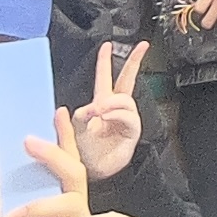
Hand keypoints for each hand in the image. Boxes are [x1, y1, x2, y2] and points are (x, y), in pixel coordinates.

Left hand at [72, 41, 147, 181]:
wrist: (92, 171)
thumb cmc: (82, 151)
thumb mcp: (74, 128)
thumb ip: (80, 115)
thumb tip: (91, 107)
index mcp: (101, 103)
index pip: (105, 78)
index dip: (106, 61)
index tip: (108, 45)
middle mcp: (115, 108)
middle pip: (128, 80)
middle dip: (135, 61)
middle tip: (142, 46)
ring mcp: (125, 118)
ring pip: (124, 99)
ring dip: (111, 103)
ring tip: (100, 112)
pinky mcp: (132, 131)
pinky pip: (128, 116)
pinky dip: (116, 115)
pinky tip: (106, 118)